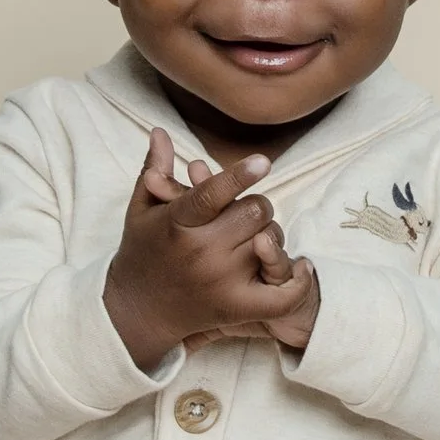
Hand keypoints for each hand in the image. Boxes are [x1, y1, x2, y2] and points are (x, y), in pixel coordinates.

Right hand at [104, 126, 313, 370]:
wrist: (137, 309)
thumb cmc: (143, 251)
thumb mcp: (142, 210)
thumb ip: (155, 170)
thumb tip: (161, 130)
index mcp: (176, 224)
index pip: (211, 196)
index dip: (239, 177)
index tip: (263, 161)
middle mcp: (200, 252)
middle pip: (254, 211)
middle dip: (254, 205)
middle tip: (243, 212)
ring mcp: (221, 282)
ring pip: (270, 239)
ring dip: (269, 233)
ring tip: (251, 238)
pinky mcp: (236, 307)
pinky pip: (281, 296)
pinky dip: (298, 281)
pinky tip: (301, 266)